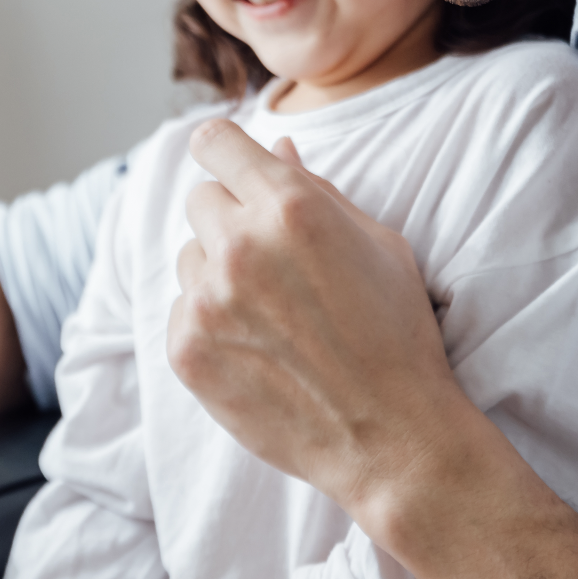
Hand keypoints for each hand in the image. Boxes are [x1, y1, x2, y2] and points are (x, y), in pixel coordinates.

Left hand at [168, 121, 472, 518]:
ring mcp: (206, 301)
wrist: (392, 436)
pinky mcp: (187, 349)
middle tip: (274, 260)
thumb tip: (277, 147)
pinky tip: (258, 348)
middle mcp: (240, 247)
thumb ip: (316, 188)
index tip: (230, 166)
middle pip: (201, 200)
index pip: (216, 142)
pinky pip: (180, 309)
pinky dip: (209, 322)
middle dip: (231, 218)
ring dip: (218, 272)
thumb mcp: (379, 243)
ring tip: (273, 313)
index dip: (224, 151)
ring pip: (189, 257)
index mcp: (289, 207)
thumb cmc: (397, 334)